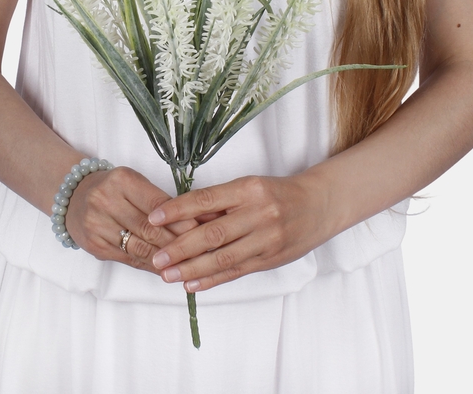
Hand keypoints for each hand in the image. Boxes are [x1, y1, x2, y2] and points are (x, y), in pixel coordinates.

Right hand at [65, 166, 198, 273]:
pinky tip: (165, 269)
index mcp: (122, 180)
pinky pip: (128, 259)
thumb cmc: (113, 188)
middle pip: (149, 228)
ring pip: (139, 247)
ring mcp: (97, 225)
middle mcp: (106, 201)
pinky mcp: (95, 246)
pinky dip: (150, 266)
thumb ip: (158, 200)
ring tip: (186, 265)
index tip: (201, 230)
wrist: (74, 196)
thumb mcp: (134, 183)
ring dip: (165, 259)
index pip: (158, 204)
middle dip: (177, 242)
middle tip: (199, 252)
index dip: (181, 220)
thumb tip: (193, 219)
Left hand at [146, 174, 329, 291]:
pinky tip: (192, 284)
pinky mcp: (271, 258)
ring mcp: (267, 238)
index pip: (206, 199)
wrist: (319, 205)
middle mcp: (258, 213)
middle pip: (213, 233)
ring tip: (168, 275)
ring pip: (223, 257)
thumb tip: (181, 217)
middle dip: (181, 247)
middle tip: (157, 257)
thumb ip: (220, 203)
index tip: (153, 217)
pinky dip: (212, 279)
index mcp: (249, 189)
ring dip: (192, 269)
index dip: (177, 209)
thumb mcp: (250, 187)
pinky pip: (237, 271)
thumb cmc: (278, 193)